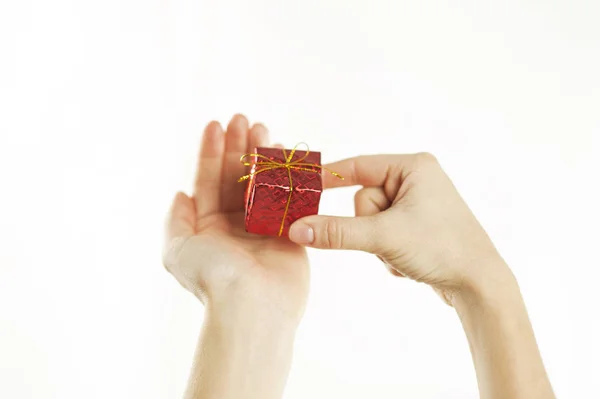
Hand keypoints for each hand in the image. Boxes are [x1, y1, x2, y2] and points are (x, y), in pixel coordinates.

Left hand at [163, 115, 308, 322]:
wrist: (252, 305)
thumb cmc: (213, 277)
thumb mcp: (176, 249)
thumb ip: (175, 220)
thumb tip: (180, 193)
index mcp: (207, 227)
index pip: (207, 181)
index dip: (210, 151)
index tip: (215, 124)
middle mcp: (234, 225)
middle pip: (235, 177)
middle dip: (237, 147)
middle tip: (242, 119)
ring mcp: (262, 227)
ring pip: (261, 182)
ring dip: (260, 155)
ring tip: (261, 128)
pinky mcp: (289, 232)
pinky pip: (286, 197)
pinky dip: (285, 176)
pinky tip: (283, 154)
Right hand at [288, 153, 511, 304]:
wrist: (479, 285)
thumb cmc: (440, 248)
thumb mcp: (383, 237)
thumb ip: (337, 231)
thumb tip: (296, 229)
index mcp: (413, 166)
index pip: (357, 166)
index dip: (328, 178)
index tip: (302, 189)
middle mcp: (416, 179)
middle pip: (362, 200)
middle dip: (370, 227)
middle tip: (389, 239)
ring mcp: (416, 204)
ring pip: (369, 222)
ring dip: (378, 244)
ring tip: (404, 253)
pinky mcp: (416, 226)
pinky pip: (381, 235)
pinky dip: (388, 251)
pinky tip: (410, 261)